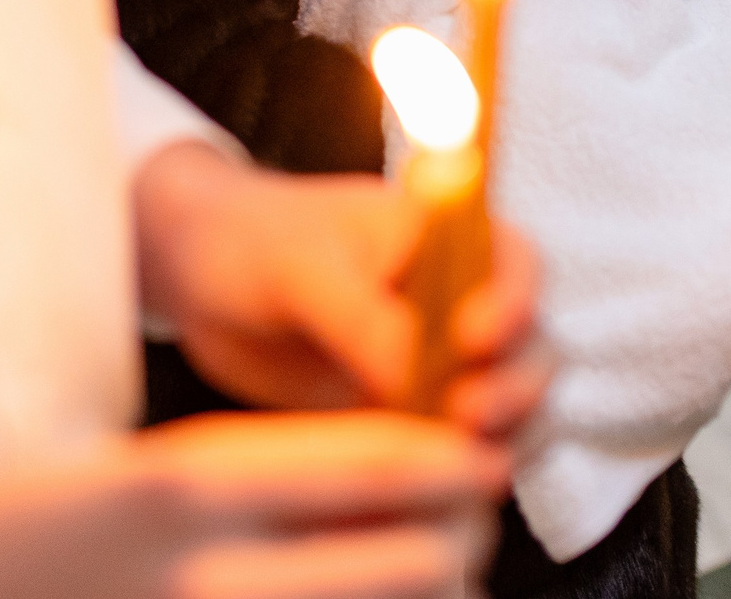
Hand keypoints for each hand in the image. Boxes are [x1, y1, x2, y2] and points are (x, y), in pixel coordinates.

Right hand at [0, 411, 507, 598]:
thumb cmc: (31, 534)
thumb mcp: (144, 471)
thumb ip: (265, 477)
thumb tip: (401, 480)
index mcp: (182, 483)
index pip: (376, 465)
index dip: (451, 464)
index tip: (479, 460)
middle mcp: (204, 576)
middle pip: (412, 562)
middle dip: (454, 542)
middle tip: (455, 530)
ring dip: (423, 593)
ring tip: (419, 574)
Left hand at [132, 142, 551, 442]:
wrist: (199, 273)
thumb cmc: (253, 239)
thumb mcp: (302, 267)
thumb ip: (363, 317)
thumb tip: (415, 382)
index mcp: (451, 237)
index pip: (518, 268)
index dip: (514, 307)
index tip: (472, 340)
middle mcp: (461, 301)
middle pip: (531, 352)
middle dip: (514, 390)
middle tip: (465, 416)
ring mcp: (440, 366)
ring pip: (506, 413)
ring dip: (495, 441)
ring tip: (450, 463)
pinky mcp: (407, 420)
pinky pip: (451, 454)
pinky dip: (449, 476)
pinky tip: (417, 493)